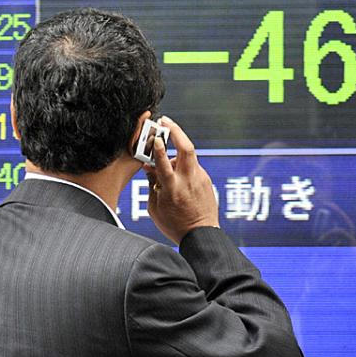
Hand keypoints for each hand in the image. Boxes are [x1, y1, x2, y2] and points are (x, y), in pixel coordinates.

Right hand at [144, 116, 218, 244]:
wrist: (201, 234)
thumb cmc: (175, 224)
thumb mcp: (155, 207)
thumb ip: (151, 184)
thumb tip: (149, 167)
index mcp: (172, 188)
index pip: (164, 162)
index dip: (159, 147)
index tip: (155, 135)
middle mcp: (188, 180)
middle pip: (186, 148)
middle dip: (176, 131)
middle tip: (165, 122)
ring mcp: (200, 179)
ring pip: (188, 157)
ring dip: (176, 153)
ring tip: (165, 162)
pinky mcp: (206, 181)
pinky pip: (192, 167)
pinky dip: (183, 166)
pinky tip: (177, 176)